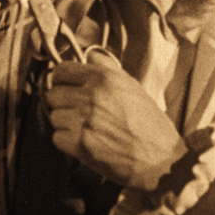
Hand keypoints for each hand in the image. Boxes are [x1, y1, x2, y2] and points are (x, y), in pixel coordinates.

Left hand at [44, 55, 188, 191]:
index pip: (62, 71)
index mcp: (105, 79)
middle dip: (62, 104)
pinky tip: (82, 142)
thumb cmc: (150, 124)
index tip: (64, 87)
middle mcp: (92, 96)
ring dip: (64, 124)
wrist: (161, 159)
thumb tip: (89, 55)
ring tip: (83, 129)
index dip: (61, 80)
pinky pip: (56, 138)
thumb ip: (107, 69)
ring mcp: (85, 120)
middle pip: (53, 94)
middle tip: (76, 112)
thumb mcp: (133, 87)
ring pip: (53, 116)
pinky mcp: (81, 144)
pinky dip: (66, 142)